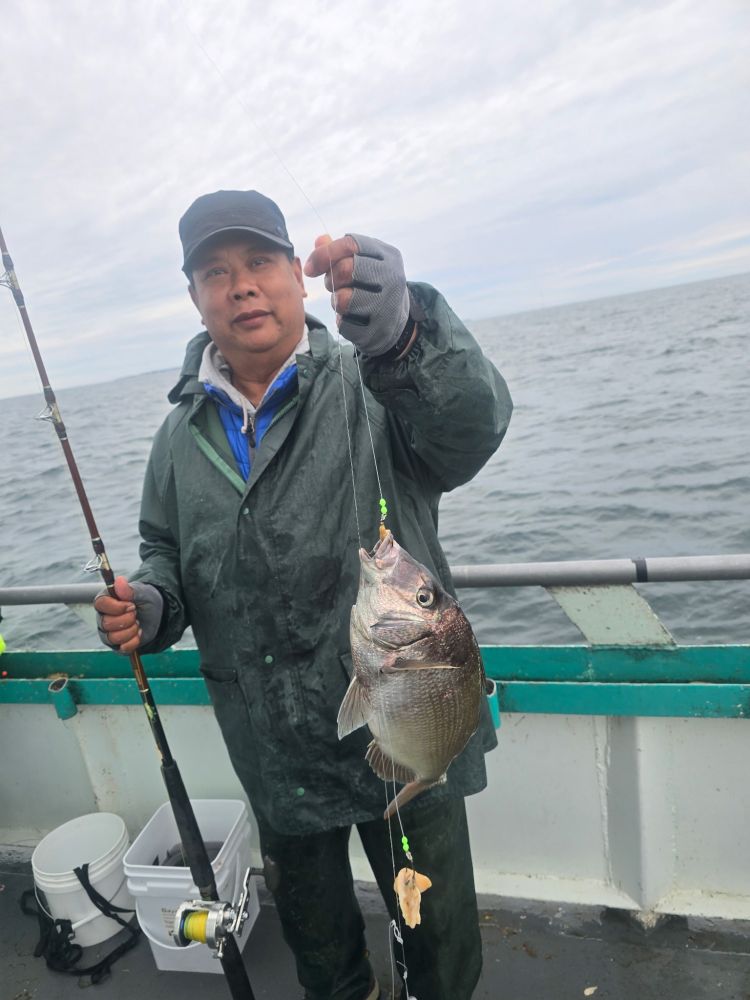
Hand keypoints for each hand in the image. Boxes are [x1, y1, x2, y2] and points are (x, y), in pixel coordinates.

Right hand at [94, 576, 163, 653]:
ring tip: (138, 623)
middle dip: (127, 619)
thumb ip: (129, 589)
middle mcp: (102, 618)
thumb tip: (119, 580)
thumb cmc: (145, 600)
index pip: (100, 604)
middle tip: (136, 613)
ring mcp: (107, 633)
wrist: (157, 614)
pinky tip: (139, 633)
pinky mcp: (117, 645)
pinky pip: (123, 648)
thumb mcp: (142, 592)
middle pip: (106, 623)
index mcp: (105, 601)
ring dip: (131, 630)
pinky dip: (135, 641)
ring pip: (113, 637)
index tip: (131, 605)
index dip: (117, 607)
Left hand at [303, 233, 409, 355]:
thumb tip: (319, 240)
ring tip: (343, 299)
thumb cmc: (373, 285)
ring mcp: (386, 302)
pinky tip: (351, 316)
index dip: (324, 254)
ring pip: (342, 298)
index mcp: (387, 255)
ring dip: (335, 299)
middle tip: (332, 283)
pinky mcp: (377, 327)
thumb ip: (340, 251)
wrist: (396, 319)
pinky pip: (345, 321)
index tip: (310, 268)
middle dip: (330, 277)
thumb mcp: (363, 262)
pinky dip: (342, 318)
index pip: (350, 244)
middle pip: (345, 269)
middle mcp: (390, 276)